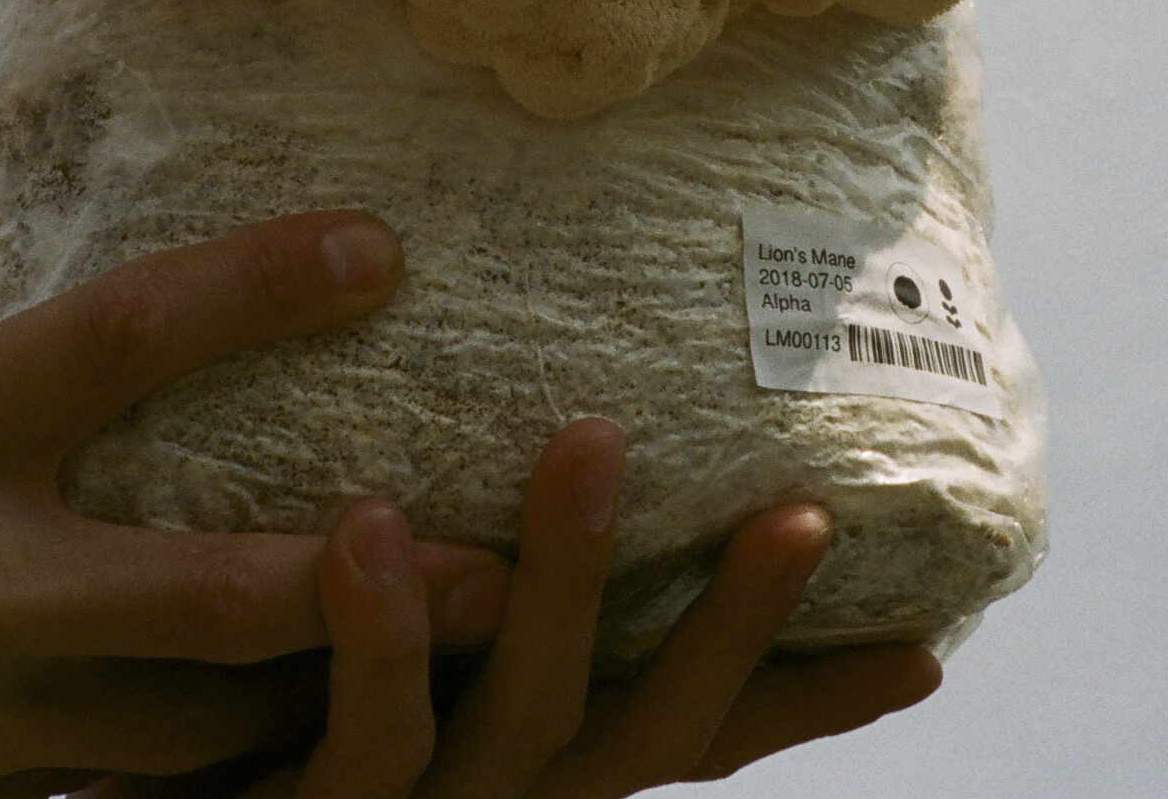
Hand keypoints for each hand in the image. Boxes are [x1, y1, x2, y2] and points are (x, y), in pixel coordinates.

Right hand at [0, 189, 510, 796]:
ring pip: (203, 734)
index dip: (268, 283)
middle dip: (388, 582)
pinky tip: (293, 781)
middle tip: (523, 563)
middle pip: (227, 584)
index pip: (124, 339)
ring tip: (460, 687)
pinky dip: (207, 794)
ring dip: (331, 707)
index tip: (382, 246)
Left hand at [208, 422, 941, 796]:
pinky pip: (356, 742)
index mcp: (532, 766)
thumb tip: (541, 404)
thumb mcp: (375, 658)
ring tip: (587, 440)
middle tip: (799, 511)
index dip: (810, 699)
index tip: (929, 647)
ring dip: (565, 577)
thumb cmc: (238, 727)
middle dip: (731, 626)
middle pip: (646, 729)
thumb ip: (455, 576)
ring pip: (522, 718)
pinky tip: (371, 524)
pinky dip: (382, 633)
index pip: (698, 734)